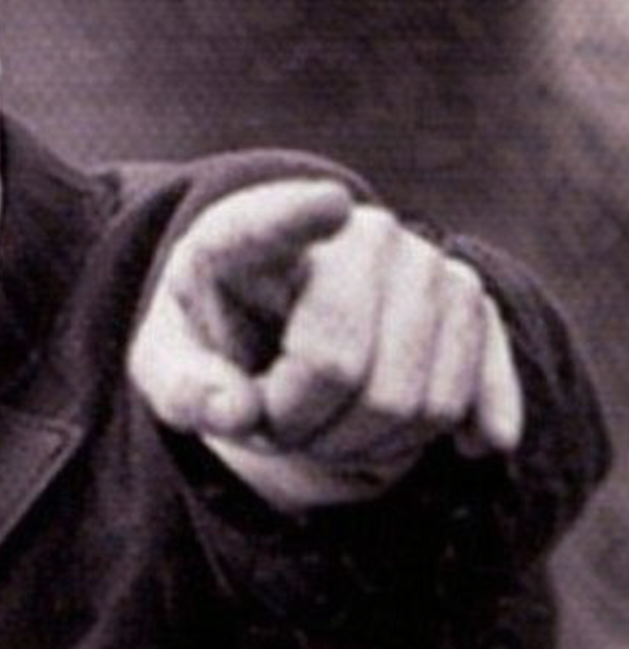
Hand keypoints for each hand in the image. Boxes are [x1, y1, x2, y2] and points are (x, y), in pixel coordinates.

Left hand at [129, 179, 523, 510]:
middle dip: (301, 424)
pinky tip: (455, 443)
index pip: (267, 225)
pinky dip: (453, 434)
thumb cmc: (221, 342)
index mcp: (246, 235)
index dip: (298, 216)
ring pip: (414, 399)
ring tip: (324, 425)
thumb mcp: (171, 364)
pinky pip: (477, 389)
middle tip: (276, 425)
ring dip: (363, 445)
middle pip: (339, 362)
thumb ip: (184, 389)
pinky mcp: (470, 300)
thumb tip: (234, 412)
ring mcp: (420, 261)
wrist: (287, 326)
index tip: (328, 204)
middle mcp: (348, 233)